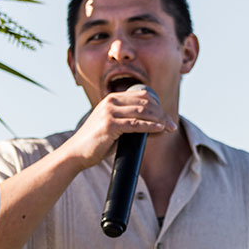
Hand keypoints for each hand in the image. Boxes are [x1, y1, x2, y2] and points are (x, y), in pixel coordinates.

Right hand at [62, 88, 176, 167]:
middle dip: (162, 113)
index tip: (167, 117)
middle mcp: (111, 102)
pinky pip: (136, 124)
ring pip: (143, 112)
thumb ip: (132, 122)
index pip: (142, 95)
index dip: (158, 105)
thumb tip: (158, 126)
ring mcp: (109, 112)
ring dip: (160, 120)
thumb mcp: (116, 127)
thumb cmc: (98, 142)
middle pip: (145, 102)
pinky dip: (151, 126)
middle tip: (172, 125)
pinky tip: (160, 129)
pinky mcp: (109, 125)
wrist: (77, 153)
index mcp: (112, 98)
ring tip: (170, 128)